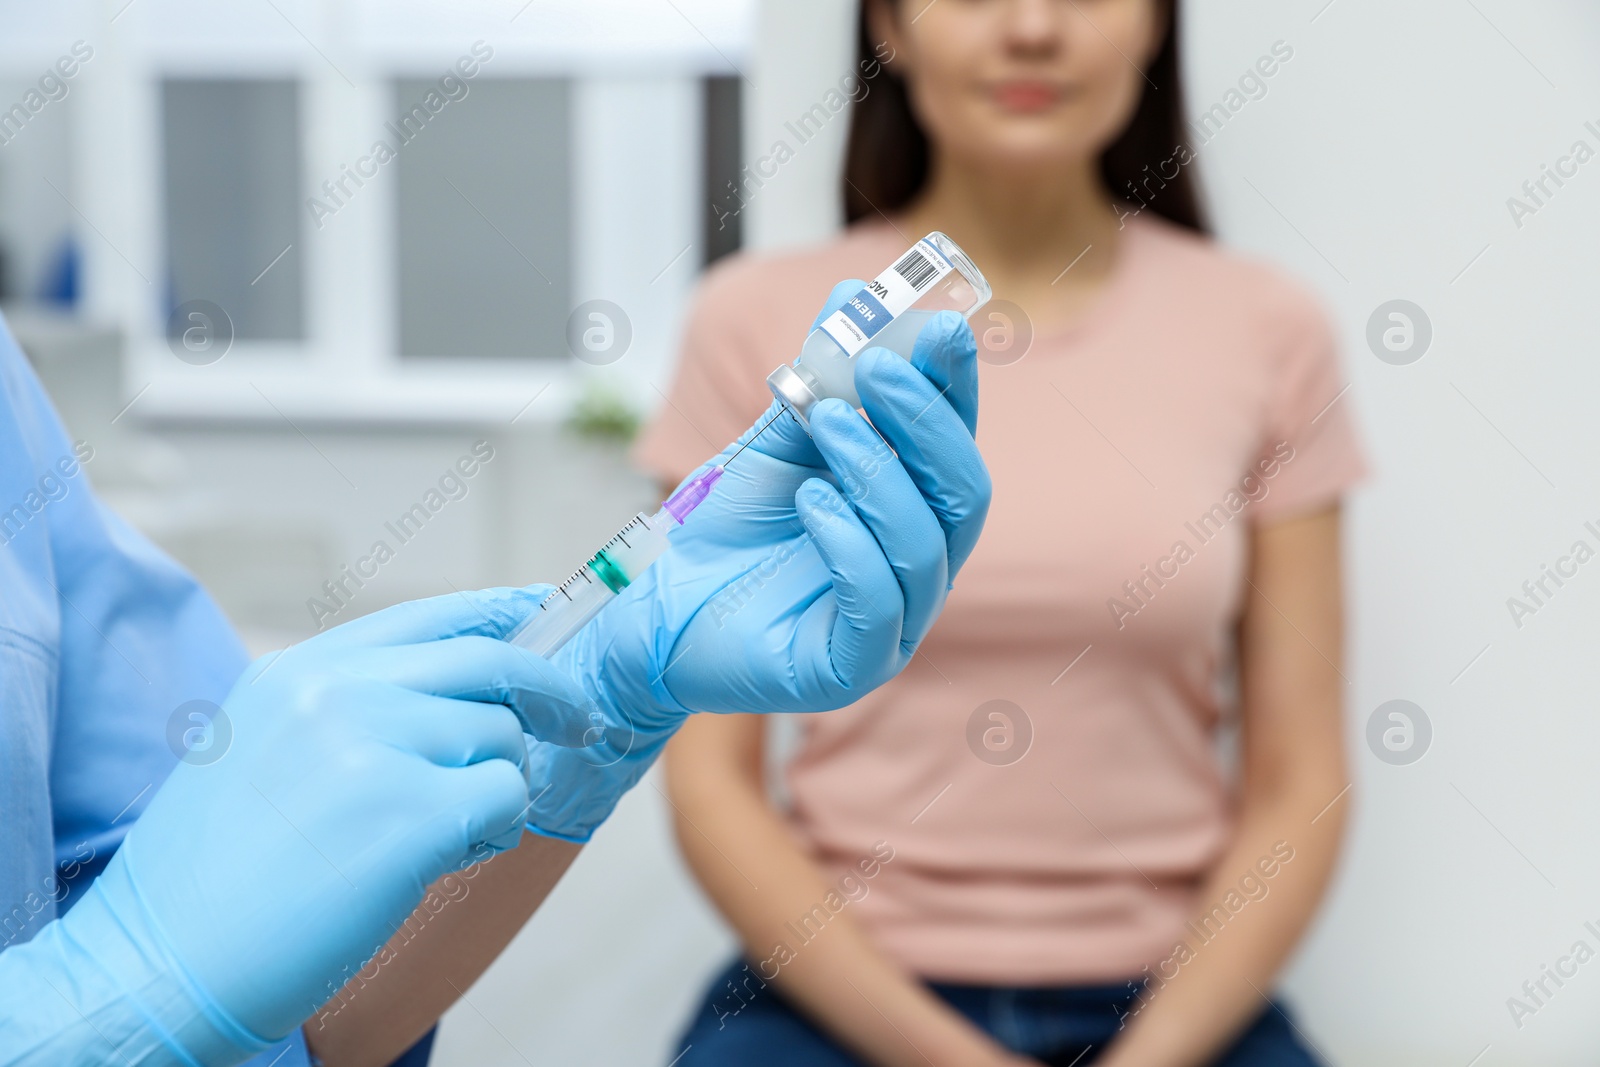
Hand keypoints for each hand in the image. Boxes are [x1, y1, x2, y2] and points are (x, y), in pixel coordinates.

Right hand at [0, 588, 591, 1060]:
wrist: (156, 966)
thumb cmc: (209, 881)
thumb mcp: (259, 751)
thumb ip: (346, 709)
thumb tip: (454, 700)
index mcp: (296, 671)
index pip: (429, 616)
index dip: (500, 613)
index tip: (545, 614)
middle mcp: (337, 692)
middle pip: (489, 665)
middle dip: (548, 694)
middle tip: (578, 724)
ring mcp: (375, 746)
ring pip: (503, 739)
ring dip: (497, 787)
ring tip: (447, 833)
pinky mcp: (410, 814)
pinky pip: (507, 798)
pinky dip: (497, 828)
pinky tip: (452, 855)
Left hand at [526, 283, 989, 840]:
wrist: (653, 604)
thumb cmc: (725, 528)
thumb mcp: (778, 442)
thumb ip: (822, 382)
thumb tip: (854, 297)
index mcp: (913, 511)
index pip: (956, 445)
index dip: (954, 387)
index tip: (938, 327)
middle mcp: (918, 567)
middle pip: (963, 493)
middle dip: (924, 422)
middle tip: (874, 366)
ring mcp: (894, 624)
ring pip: (925, 544)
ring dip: (877, 470)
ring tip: (823, 420)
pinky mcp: (853, 668)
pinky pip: (879, 605)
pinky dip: (851, 542)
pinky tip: (812, 499)